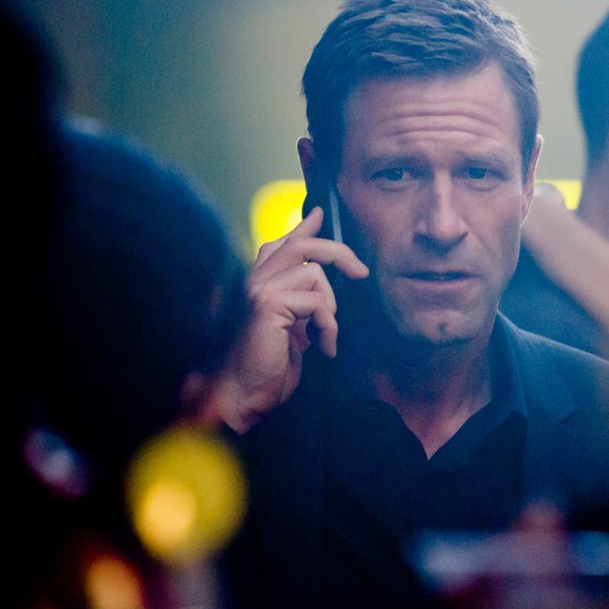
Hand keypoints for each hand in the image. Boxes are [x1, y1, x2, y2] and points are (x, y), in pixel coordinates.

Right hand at [215, 207, 368, 432]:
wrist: (247, 394)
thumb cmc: (270, 364)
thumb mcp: (295, 325)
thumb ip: (305, 296)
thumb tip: (322, 273)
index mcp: (262, 281)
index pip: (284, 241)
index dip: (306, 226)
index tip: (322, 214)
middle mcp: (256, 279)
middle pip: (304, 244)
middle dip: (339, 253)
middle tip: (361, 273)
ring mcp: (260, 289)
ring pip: (315, 274)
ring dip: (331, 310)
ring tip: (324, 336)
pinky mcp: (268, 305)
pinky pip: (316, 302)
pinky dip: (328, 327)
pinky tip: (321, 348)